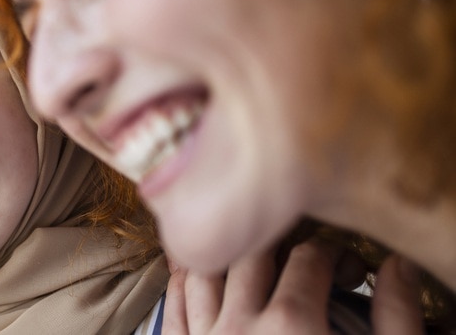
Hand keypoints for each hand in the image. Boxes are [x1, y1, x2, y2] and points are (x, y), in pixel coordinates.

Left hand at [161, 241, 423, 333]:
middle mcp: (240, 326)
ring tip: (253, 261)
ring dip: (229, 257)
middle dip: (281, 245)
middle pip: (252, 252)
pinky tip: (197, 276)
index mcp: (292, 325)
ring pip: (205, 270)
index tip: (346, 271)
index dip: (333, 255)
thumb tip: (397, 266)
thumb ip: (397, 319)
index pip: (308, 257)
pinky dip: (184, 283)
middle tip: (302, 262)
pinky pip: (174, 306)